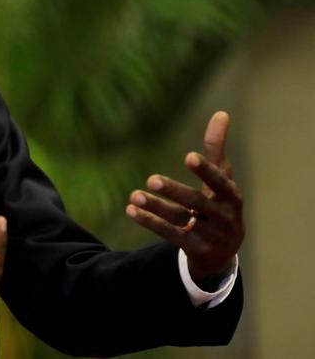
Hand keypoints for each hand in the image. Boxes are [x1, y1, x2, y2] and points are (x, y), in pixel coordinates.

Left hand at [126, 111, 243, 283]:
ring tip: (133, 196)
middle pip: (196, 203)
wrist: (224, 250)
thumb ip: (217, 149)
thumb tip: (221, 113)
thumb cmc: (220, 203)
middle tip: (151, 179)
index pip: (220, 182)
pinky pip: (170, 235)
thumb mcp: (221, 178)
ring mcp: (210, 236)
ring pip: (180, 220)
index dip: (206, 171)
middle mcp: (223, 217)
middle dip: (174, 191)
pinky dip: (150, 222)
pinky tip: (131, 210)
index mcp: (231, 196)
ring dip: (156, 208)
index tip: (189, 156)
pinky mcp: (194, 249)